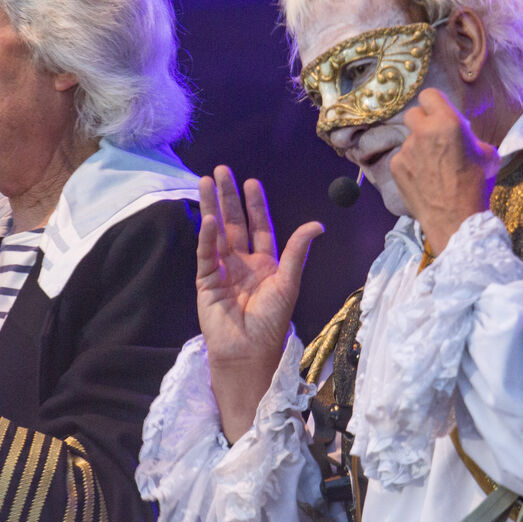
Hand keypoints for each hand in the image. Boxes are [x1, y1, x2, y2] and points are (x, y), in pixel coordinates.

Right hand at [197, 166, 323, 440]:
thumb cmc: (272, 322)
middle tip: (221, 170)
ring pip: (216, 232)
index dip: (254, 205)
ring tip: (205, 181)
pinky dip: (206, 236)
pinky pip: (206, 253)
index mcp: (264, 263)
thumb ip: (296, 251)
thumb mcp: (288, 282)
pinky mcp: (206, 281)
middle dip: (228, 196)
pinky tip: (208, 217)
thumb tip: (317, 224)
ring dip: (211, 207)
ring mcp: (223, 270)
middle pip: (233, 222)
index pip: (258, 226)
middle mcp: (242, 263)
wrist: (250, 351)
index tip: (251, 182)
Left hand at [390, 89, 499, 253]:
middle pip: (413, 114)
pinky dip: (410, 166)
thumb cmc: (476, 184)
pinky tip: (422, 179)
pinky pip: (402, 159)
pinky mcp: (396, 167)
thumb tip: (465, 136)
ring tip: (431, 167)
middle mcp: (423, 131)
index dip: (434, 104)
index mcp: (448, 122)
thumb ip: (471, 138)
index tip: (438, 113)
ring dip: (418, 148)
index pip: (429, 95)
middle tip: (433, 138)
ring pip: (408, 140)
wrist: (456, 218)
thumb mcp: (487, 154)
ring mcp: (406, 149)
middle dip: (423, 123)